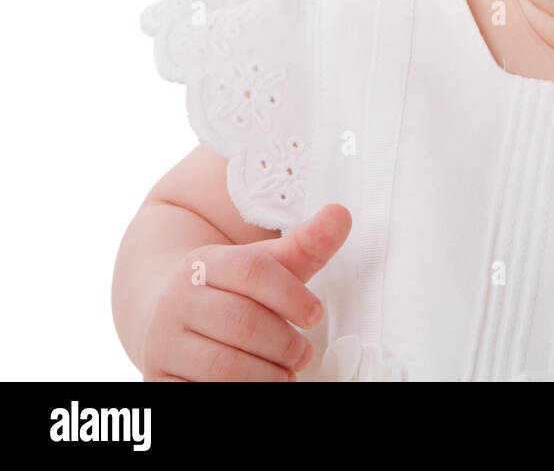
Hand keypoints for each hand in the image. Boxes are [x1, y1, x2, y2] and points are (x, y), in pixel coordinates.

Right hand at [140, 203, 350, 380]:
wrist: (166, 314)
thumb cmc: (233, 290)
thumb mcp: (266, 264)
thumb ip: (306, 245)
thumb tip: (341, 215)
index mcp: (205, 263)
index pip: (253, 271)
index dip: (291, 295)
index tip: (317, 315)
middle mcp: (177, 299)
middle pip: (241, 321)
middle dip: (283, 343)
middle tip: (304, 355)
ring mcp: (163, 341)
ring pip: (223, 364)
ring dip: (265, 375)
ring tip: (286, 376)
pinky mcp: (157, 378)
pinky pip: (201, 391)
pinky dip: (238, 392)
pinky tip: (260, 386)